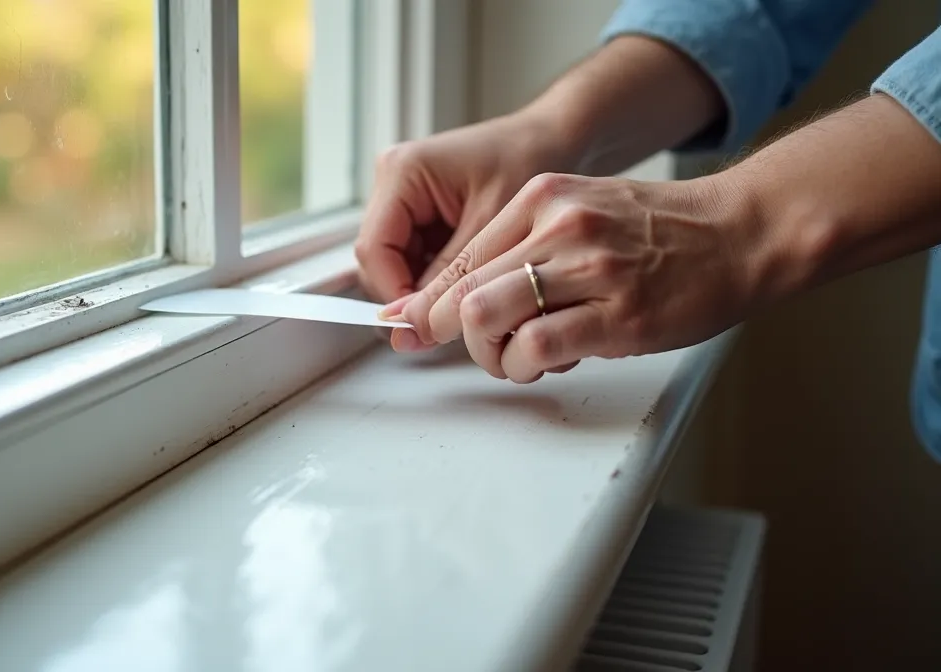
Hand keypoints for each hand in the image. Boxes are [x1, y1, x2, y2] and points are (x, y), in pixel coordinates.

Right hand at [356, 114, 576, 308]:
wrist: (554, 137)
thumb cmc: (529, 161)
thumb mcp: (489, 227)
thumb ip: (448, 279)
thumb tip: (412, 328)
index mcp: (401, 172)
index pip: (373, 251)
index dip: (395, 294)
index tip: (428, 324)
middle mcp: (393, 182)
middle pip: (380, 260)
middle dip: (412, 292)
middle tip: (455, 316)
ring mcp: (404, 198)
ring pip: (397, 265)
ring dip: (428, 286)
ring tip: (472, 292)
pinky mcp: (420, 211)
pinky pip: (416, 258)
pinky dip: (440, 276)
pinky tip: (471, 278)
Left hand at [393, 172, 757, 381]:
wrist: (743, 232)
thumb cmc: (665, 232)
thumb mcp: (583, 212)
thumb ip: (526, 245)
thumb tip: (464, 294)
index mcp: (542, 199)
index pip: (460, 258)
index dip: (429, 303)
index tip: (416, 327)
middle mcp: (559, 226)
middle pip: (462, 290)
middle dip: (449, 333)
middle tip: (473, 349)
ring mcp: (589, 269)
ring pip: (486, 316)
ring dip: (486, 353)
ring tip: (512, 360)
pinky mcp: (617, 315)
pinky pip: (536, 346)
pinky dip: (523, 365)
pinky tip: (543, 365)